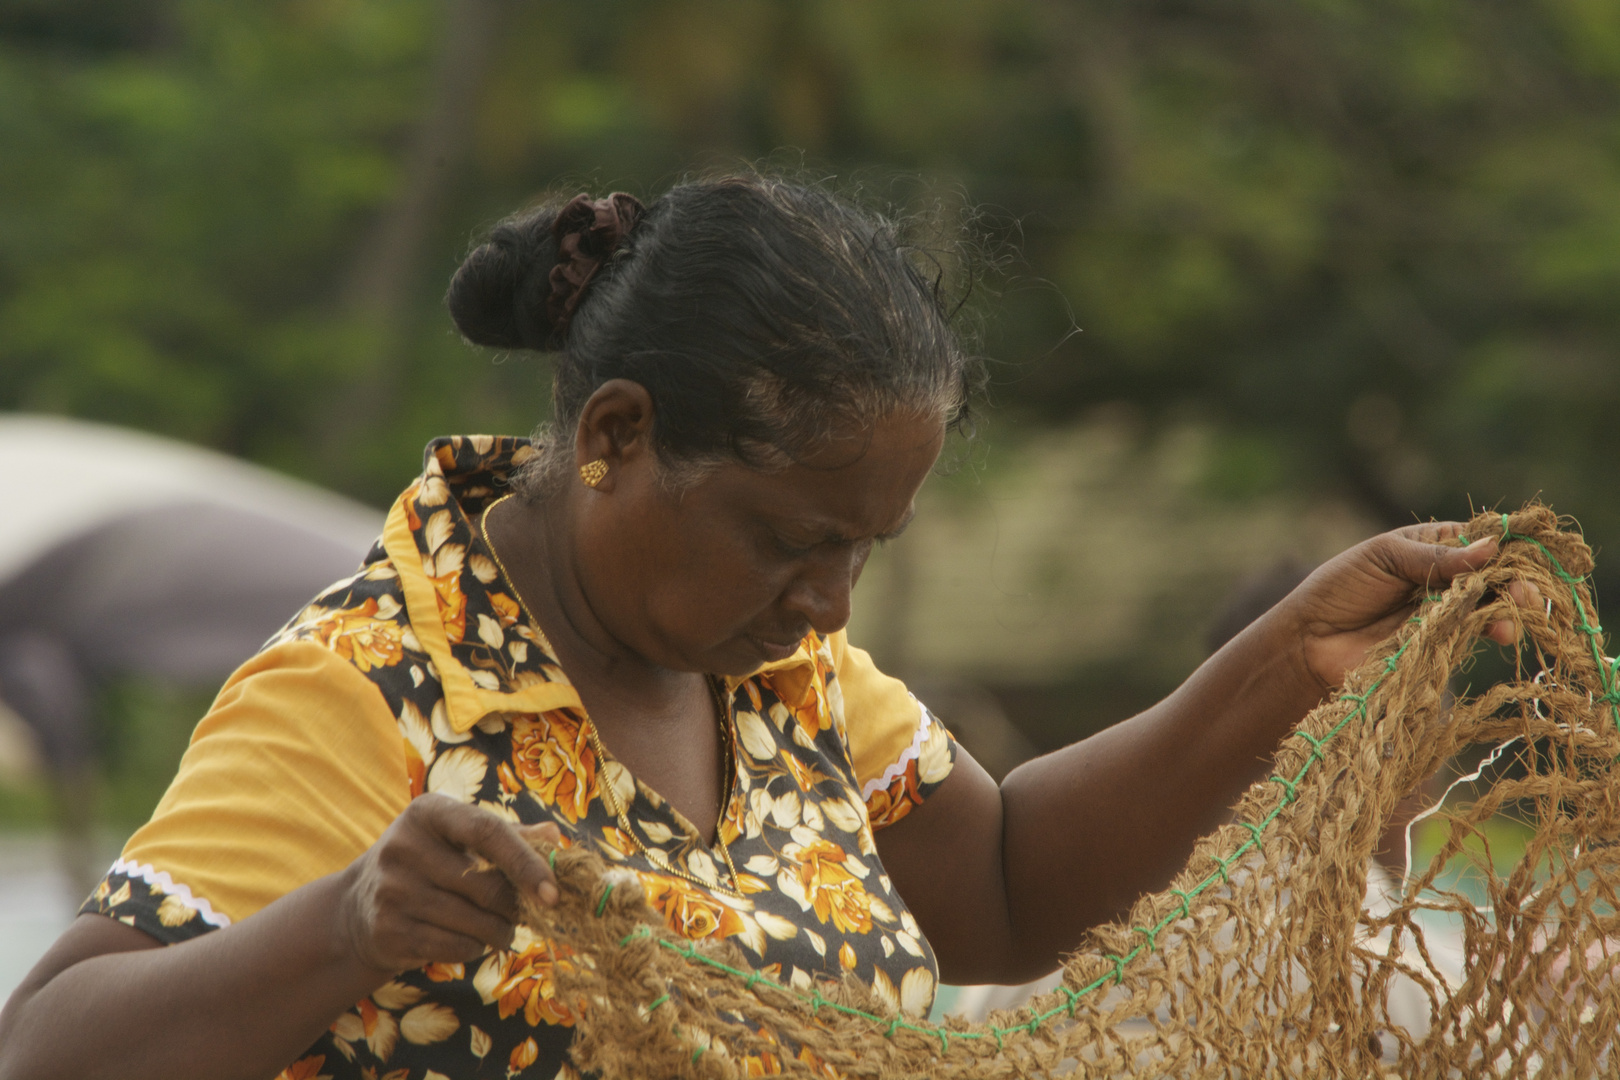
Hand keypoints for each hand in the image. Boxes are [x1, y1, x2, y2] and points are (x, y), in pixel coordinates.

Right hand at [335, 794, 559, 974]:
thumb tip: (555, 838)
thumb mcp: (459, 837)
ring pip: (475, 924)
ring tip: (498, 928)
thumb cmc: (429, 862)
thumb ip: (509, 836)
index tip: (553, 893)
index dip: (526, 863)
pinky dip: (474, 948)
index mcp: (429, 812)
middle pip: (486, 887)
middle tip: (522, 912)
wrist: (358, 906)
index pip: (488, 831)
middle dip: (515, 908)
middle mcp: (404, 846)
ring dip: (500, 932)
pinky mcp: (388, 930)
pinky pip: (455, 948)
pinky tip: (467, 938)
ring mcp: (392, 890)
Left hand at [1281, 522, 1539, 692]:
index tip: (1521, 555)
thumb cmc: (1340, 588)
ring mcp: (1447, 611)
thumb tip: (1491, 548)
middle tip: (1524, 591)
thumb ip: (1435, 557)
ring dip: (1507, 608)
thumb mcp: (1384, 558)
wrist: (1309, 640)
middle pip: (1493, 575)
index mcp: (1433, 545)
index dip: (1503, 546)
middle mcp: (1446, 577)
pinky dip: (1490, 630)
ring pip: (1490, 606)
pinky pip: (1473, 634)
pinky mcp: (1442, 643)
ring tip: (1514, 610)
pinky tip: (1499, 630)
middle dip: (1513, 581)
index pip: (1480, 540)